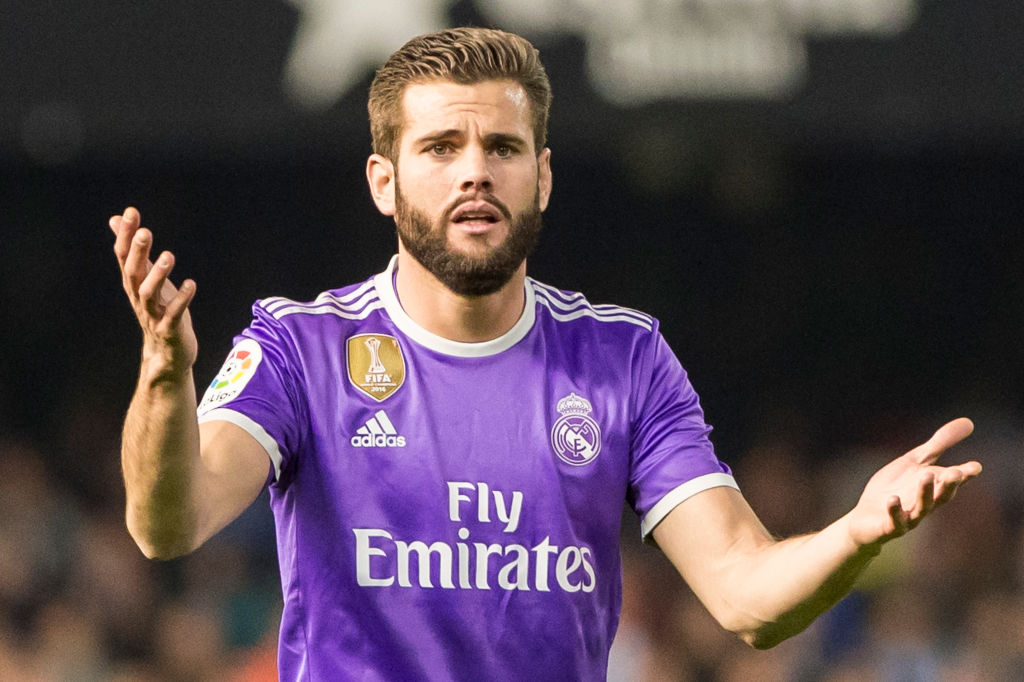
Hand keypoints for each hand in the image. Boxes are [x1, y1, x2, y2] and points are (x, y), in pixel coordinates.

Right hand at [110, 207, 197, 376]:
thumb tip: (115, 219)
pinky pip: (173, 314)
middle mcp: (139, 297)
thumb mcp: (146, 277)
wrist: (167, 354)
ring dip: (157, 275)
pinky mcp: (169, 329)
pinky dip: (181, 300)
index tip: (130, 212)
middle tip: (145, 231)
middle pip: (132, 273)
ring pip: (149, 294)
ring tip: (168, 255)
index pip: (123, 256)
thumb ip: (133, 250)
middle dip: (137, 252)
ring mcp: (152, 315)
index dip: (125, 235)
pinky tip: (191, 284)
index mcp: (133, 283)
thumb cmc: (159, 310)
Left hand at [846, 418, 981, 548]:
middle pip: (941, 495)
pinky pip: (894, 520)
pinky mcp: (889, 526)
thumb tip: (969, 422)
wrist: (866, 518)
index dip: (964, 475)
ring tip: (926, 475)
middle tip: (956, 472)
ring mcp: (908, 517)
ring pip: (922, 508)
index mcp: (933, 487)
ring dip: (925, 493)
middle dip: (949, 484)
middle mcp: (925, 503)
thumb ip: (939, 444)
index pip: (952, 481)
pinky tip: (892, 498)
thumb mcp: (915, 461)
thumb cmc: (895, 487)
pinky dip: (894, 510)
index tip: (976, 467)